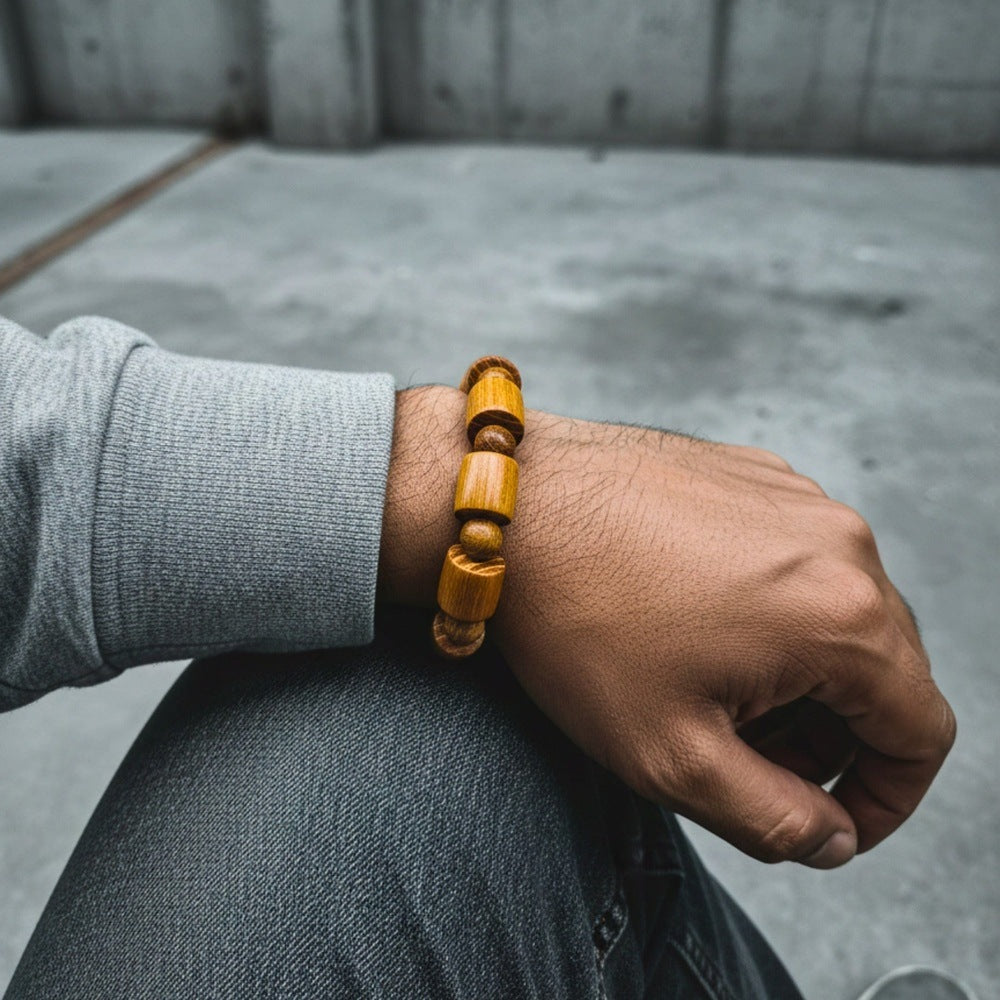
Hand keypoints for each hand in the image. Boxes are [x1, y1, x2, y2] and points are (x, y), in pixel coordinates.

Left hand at [378, 387, 955, 867]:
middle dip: (833, 735)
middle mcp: (840, 542)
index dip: (886, 797)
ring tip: (710, 689)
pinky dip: (772, 608)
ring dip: (800, 670)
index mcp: (842, 615)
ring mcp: (796, 497)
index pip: (921, 732)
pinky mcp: (754, 474)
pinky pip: (794, 557)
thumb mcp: (672, 757)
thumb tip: (834, 835)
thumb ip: (775, 820)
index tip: (830, 819)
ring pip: (838, 610)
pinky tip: (693, 622)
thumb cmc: (579, 622)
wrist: (509, 506)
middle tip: (750, 758)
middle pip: (885, 669)